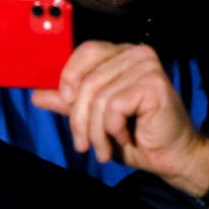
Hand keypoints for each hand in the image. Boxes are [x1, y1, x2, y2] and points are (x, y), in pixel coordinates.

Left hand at [31, 42, 208, 196]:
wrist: (171, 157)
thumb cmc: (137, 137)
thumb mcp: (95, 119)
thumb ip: (70, 104)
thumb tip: (37, 94)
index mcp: (122, 55)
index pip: (86, 51)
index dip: (69, 75)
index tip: (65, 102)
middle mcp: (136, 54)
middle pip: (88, 79)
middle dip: (79, 118)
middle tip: (83, 144)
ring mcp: (147, 67)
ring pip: (98, 97)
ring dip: (96, 131)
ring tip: (103, 148)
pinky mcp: (154, 84)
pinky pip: (114, 106)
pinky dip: (113, 129)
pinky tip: (125, 138)